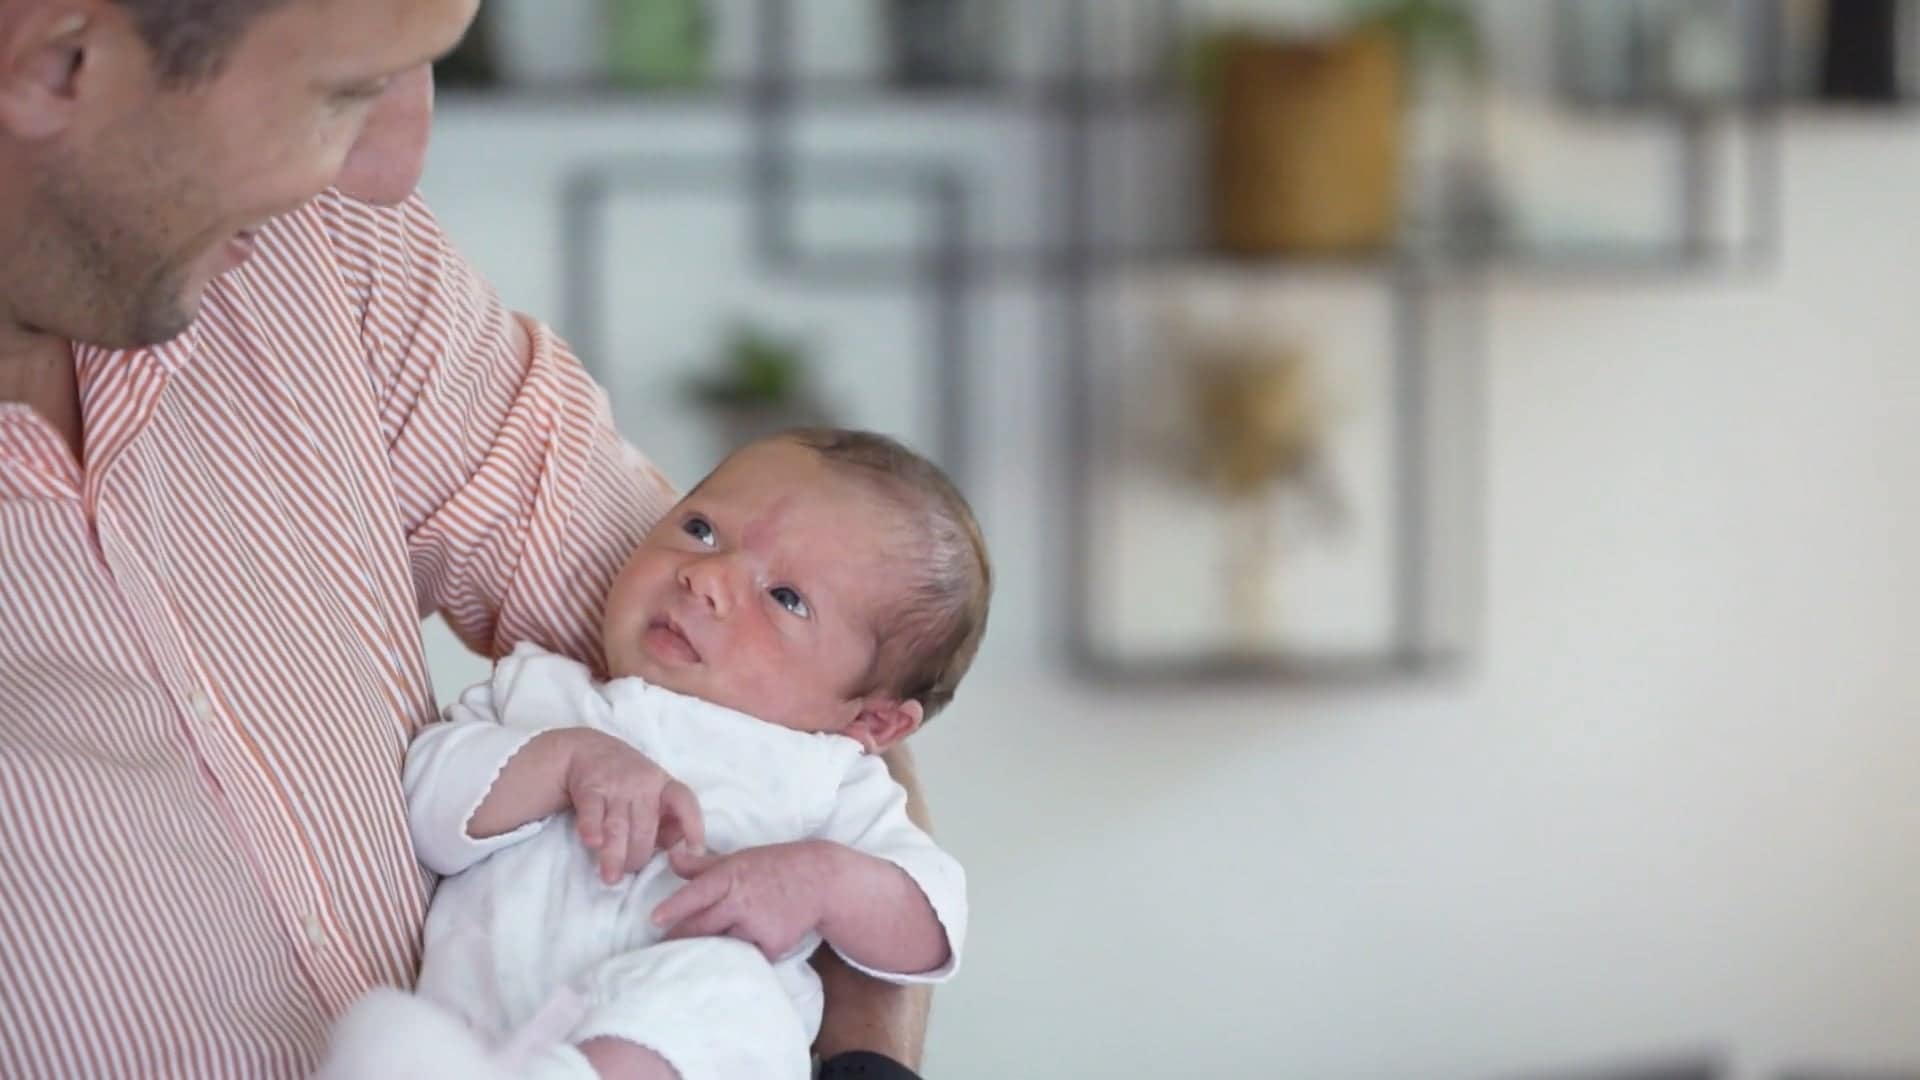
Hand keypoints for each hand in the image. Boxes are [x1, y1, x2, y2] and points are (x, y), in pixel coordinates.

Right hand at [563, 730, 704, 883]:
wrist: (586, 750)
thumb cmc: (628, 781)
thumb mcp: (655, 793)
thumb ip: (668, 821)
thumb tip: (683, 853)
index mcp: (664, 785)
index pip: (686, 802)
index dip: (693, 827)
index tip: (695, 853)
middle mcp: (643, 784)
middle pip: (646, 826)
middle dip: (639, 855)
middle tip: (629, 872)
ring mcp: (616, 786)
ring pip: (619, 824)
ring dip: (615, 854)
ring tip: (611, 878)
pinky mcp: (590, 788)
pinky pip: (592, 811)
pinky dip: (592, 828)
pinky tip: (593, 843)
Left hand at [652, 841, 844, 961]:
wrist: (819, 880)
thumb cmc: (773, 866)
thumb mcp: (739, 858)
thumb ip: (702, 866)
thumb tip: (670, 858)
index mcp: (731, 876)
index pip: (698, 892)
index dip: (676, 907)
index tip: (654, 920)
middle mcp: (741, 900)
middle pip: (702, 926)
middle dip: (680, 939)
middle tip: (659, 949)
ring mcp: (757, 925)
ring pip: (721, 944)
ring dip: (710, 948)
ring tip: (696, 953)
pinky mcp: (771, 945)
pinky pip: (746, 956)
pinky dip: (740, 954)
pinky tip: (742, 948)